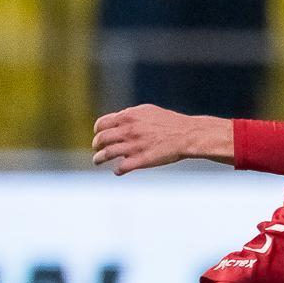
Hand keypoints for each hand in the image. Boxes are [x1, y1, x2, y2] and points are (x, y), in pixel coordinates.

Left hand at [92, 105, 230, 174]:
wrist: (186, 135)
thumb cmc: (170, 122)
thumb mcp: (147, 111)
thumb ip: (130, 115)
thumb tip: (118, 120)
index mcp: (128, 117)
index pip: (101, 124)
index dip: (98, 131)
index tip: (99, 136)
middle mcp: (127, 131)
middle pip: (101, 140)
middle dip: (96, 145)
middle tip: (98, 149)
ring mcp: (133, 146)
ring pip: (106, 154)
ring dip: (99, 159)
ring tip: (98, 161)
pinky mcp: (140, 161)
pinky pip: (121, 168)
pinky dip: (117, 170)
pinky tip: (118, 171)